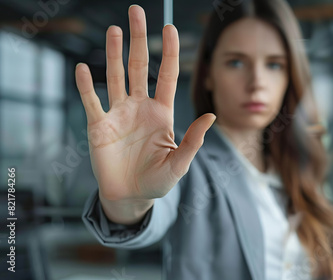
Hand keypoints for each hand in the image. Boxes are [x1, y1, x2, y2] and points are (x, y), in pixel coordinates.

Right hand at [75, 5, 214, 201]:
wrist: (131, 197)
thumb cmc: (158, 180)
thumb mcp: (180, 162)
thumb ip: (193, 140)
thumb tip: (210, 115)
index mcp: (162, 112)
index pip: (168, 75)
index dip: (170, 51)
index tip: (169, 27)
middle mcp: (140, 107)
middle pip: (140, 66)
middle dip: (139, 39)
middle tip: (136, 11)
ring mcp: (118, 114)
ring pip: (116, 76)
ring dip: (113, 53)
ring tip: (114, 30)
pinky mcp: (98, 126)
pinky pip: (92, 102)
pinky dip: (86, 86)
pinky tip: (83, 67)